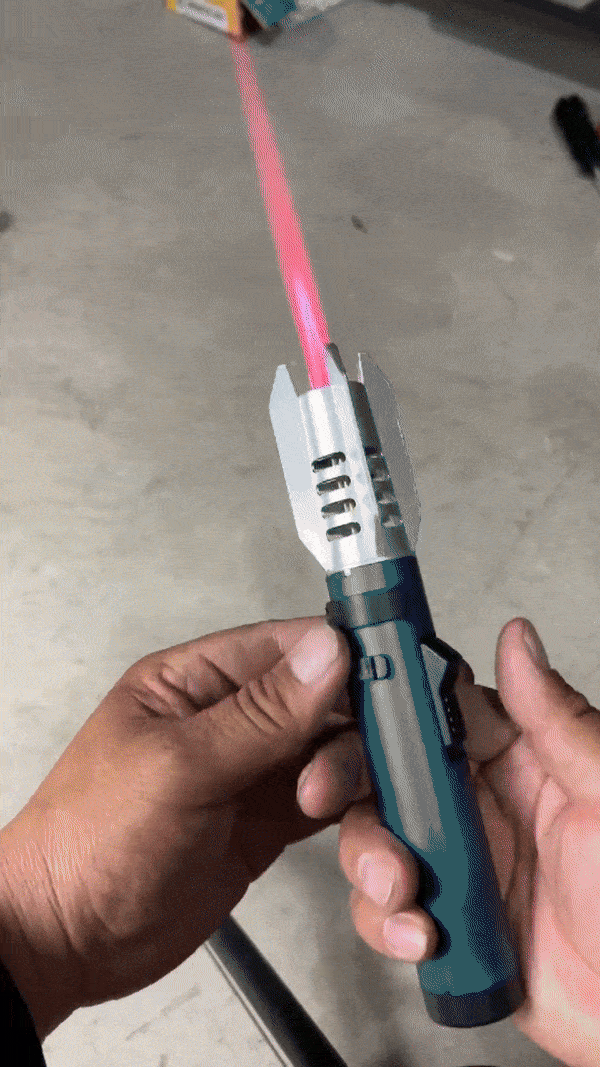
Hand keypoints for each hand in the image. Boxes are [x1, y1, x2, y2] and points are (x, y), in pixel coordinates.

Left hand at [0, 617, 371, 1040]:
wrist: (67, 942)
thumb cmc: (91, 842)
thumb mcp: (178, 769)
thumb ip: (260, 715)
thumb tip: (330, 652)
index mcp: (198, 681)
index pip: (291, 648)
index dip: (350, 662)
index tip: (401, 689)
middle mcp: (232, 719)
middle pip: (328, 707)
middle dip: (359, 746)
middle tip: (354, 789)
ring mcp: (254, 773)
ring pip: (338, 763)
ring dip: (365, 800)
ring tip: (361, 847)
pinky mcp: (269, 824)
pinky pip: (333, 814)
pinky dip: (360, 834)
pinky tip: (374, 862)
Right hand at [300, 618, 598, 1066]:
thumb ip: (556, 720)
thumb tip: (518, 641)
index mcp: (519, 757)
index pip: (435, 707)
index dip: (386, 701)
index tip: (350, 702)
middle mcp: (480, 802)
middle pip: (385, 768)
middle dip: (347, 778)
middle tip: (327, 790)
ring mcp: (456, 861)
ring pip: (371, 835)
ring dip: (368, 860)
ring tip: (402, 887)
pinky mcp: (441, 918)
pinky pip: (383, 906)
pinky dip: (384, 921)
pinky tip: (420, 933)